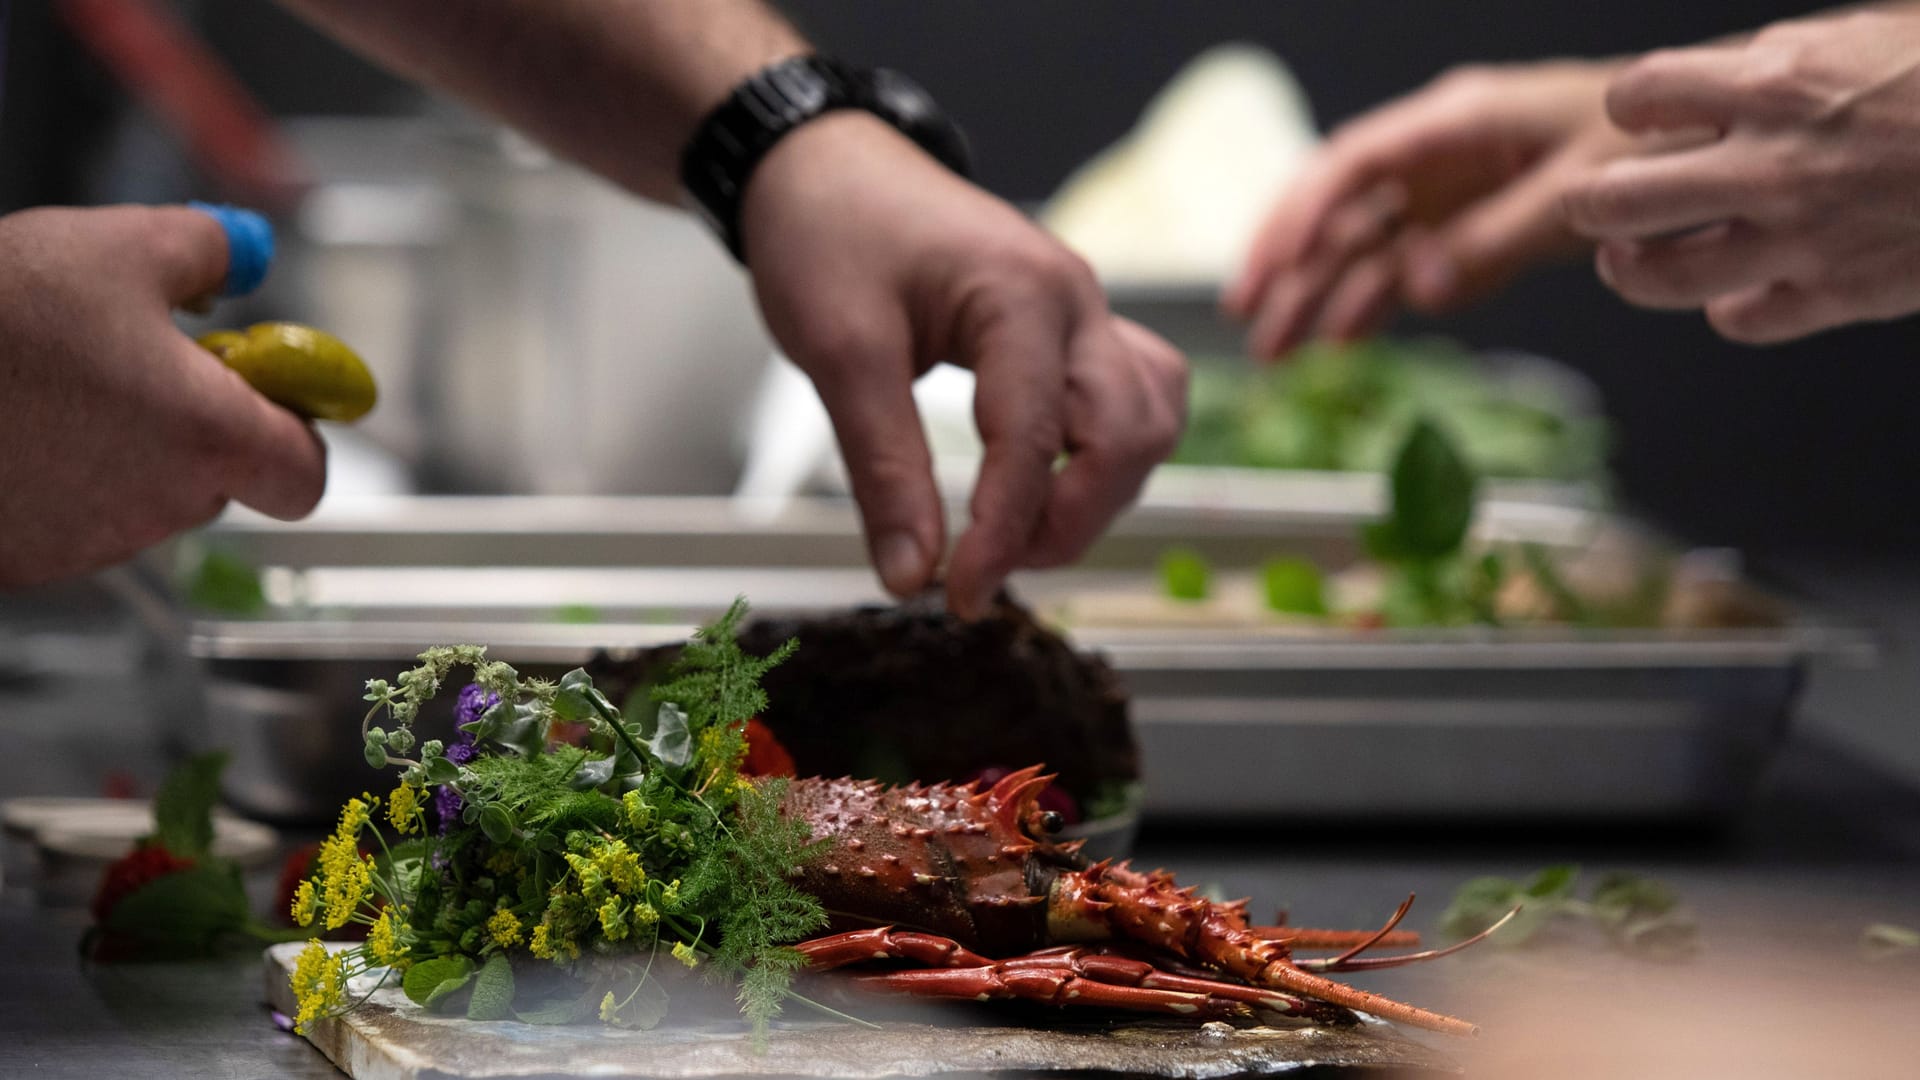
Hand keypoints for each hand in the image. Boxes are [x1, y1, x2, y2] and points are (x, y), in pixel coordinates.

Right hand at [0, 205, 326, 587]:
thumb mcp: (120, 244)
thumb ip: (207, 250)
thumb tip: (240, 254)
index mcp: (210, 436)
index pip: (304, 475)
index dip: (296, 431)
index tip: (267, 389)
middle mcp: (162, 505)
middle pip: (218, 479)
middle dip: (193, 424)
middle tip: (137, 361)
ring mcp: (91, 542)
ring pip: (141, 496)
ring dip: (120, 446)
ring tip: (54, 380)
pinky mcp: (28, 558)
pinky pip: (68, 516)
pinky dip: (55, 475)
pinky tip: (14, 420)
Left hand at [741, 113, 1188, 617]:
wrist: (822, 164)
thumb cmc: (828, 233)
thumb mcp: (838, 353)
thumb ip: (883, 471)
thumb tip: (912, 576)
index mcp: (1021, 294)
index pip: (1036, 441)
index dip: (1002, 535)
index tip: (957, 595)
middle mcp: (1075, 300)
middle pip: (1127, 435)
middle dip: (1066, 522)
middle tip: (984, 569)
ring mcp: (1084, 311)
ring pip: (1148, 420)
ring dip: (1098, 491)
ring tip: (1014, 532)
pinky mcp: (1073, 327)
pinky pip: (1133, 396)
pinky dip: (1104, 454)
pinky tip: (1045, 482)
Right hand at [1226, 61, 1633, 358]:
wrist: (1701, 145)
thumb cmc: (1648, 145)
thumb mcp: (1580, 190)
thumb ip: (1496, 240)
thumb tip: (1419, 290)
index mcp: (1455, 122)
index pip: (1352, 164)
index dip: (1300, 213)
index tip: (1267, 267)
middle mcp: (1435, 157)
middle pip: (1338, 207)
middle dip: (1286, 260)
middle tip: (1246, 316)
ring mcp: (1446, 195)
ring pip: (1359, 246)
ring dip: (1315, 296)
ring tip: (1275, 353)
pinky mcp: (1464, 231)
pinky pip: (1401, 271)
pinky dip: (1369, 305)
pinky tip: (1338, 343)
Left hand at [1565, 10, 1919, 343]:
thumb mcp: (1869, 35)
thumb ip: (1785, 64)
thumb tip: (1727, 81)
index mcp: (1774, 82)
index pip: (1638, 98)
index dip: (1632, 109)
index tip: (1642, 118)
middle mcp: (1769, 164)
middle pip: (1611, 199)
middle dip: (1591, 201)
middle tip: (1595, 201)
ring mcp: (1798, 237)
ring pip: (1655, 275)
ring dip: (1630, 268)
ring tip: (1627, 258)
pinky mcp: (1838, 293)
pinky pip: (1740, 319)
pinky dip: (1729, 308)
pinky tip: (1737, 293)